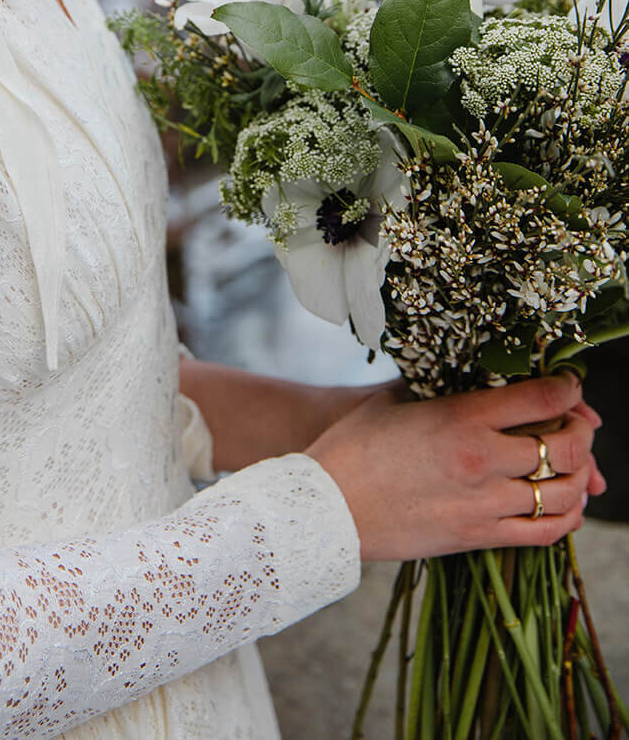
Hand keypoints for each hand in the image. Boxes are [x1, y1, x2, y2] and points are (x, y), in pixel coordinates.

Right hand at [305, 371, 605, 561]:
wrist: (327, 507)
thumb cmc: (354, 444)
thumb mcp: (397, 398)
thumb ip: (443, 384)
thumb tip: (478, 374)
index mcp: (463, 418)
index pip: (542, 397)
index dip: (568, 387)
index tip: (568, 383)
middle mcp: (483, 461)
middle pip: (566, 447)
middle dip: (583, 431)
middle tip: (578, 422)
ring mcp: (485, 504)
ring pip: (564, 493)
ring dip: (581, 475)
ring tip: (576, 463)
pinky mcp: (479, 537)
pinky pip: (545, 533)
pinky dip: (567, 517)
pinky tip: (565, 503)